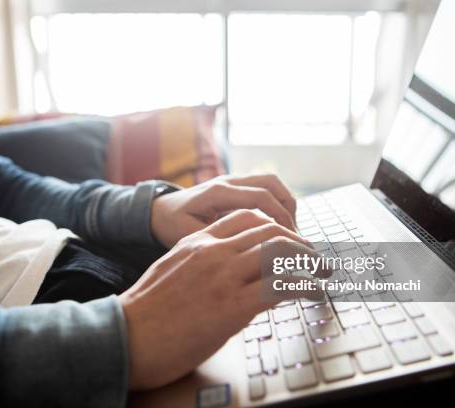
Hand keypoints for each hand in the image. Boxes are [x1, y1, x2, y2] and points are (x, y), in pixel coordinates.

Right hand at [120, 210, 328, 389]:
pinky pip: (282, 287)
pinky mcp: (232, 306)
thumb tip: (230, 273)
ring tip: (324, 275)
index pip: (248, 218)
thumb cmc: (145, 311)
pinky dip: (306, 287)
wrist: (125, 336)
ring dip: (311, 263)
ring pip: (282, 253)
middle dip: (301, 244)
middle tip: (316, 259)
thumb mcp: (173, 271)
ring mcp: (223, 276)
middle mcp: (213, 252)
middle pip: (272, 231)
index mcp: (198, 241)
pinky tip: (314, 293)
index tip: (292, 243)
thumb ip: (201, 263)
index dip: (278, 228)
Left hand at [151, 174, 296, 247]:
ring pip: (271, 182)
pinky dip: (277, 204)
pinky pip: (264, 188)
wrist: (158, 211)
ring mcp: (233, 181)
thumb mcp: (191, 237)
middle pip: (272, 183)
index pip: (261, 198)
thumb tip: (252, 253)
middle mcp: (228, 181)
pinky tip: (278, 228)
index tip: (292, 240)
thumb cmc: (172, 226)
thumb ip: (219, 242)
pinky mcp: (236, 187)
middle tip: (296, 237)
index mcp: (217, 192)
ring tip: (291, 231)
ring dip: (286, 204)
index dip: (281, 218)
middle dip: (289, 209)